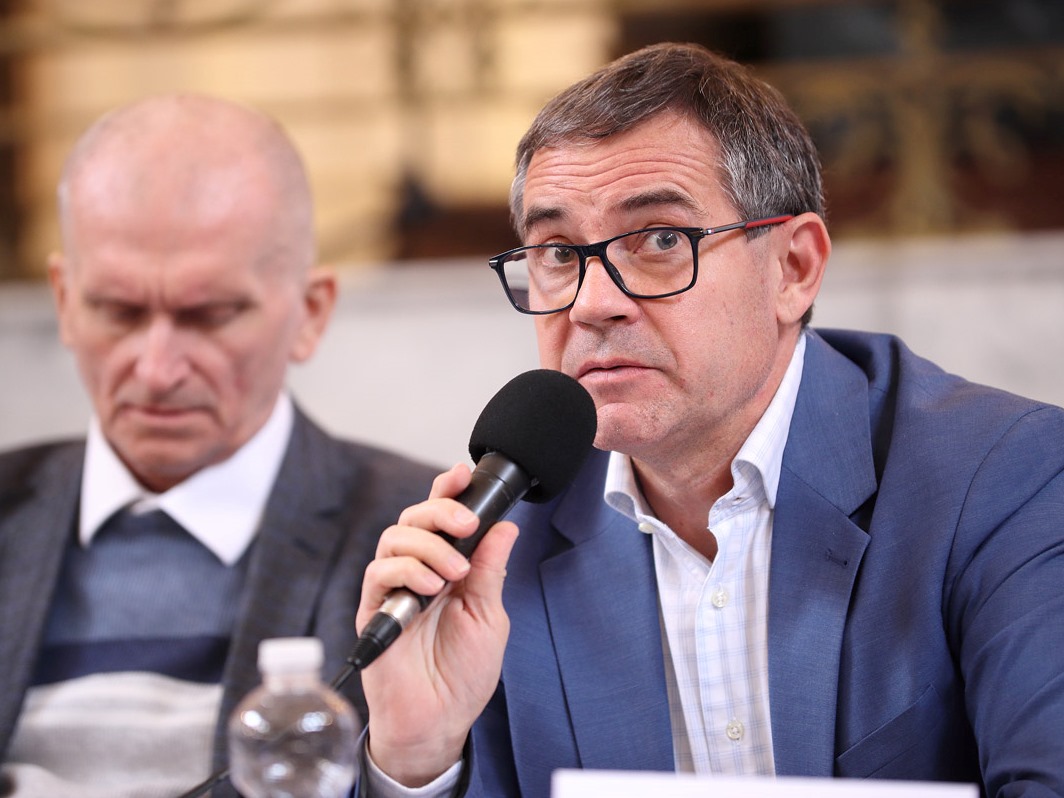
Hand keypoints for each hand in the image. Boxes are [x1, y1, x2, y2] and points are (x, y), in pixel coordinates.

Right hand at [356, 463, 518, 786]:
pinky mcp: (372, 609)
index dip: (449, 492)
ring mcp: (393, 589)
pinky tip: (428, 587)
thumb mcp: (489, 616)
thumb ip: (490, 571)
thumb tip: (505, 527)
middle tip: (466, 525)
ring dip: (428, 544)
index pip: (443, 520)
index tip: (463, 475)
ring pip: (395, 537)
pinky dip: (405, 569)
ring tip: (453, 572)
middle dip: (441, 511)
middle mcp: (418, 571)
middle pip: (415, 518)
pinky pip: (378, 572)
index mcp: (448, 568)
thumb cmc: (462, 674)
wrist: (438, 721)